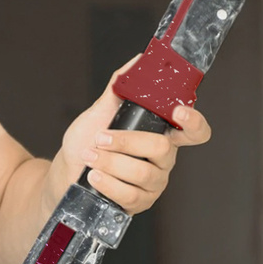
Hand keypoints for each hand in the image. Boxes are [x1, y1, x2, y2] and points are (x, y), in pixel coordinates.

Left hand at [54, 69, 210, 215]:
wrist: (68, 170)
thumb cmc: (87, 139)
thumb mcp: (101, 110)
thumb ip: (120, 87)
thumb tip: (137, 61)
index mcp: (160, 133)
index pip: (194, 131)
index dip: (194, 122)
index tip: (178, 111)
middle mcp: (163, 159)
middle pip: (162, 150)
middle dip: (127, 142)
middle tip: (100, 138)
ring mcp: (153, 183)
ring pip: (143, 174)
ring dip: (111, 162)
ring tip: (90, 156)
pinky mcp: (139, 202)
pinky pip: (130, 195)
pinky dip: (107, 183)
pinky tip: (93, 176)